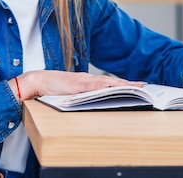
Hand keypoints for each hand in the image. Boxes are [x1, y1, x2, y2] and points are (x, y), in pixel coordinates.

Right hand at [8, 70, 141, 99]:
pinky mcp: (77, 86)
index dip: (124, 84)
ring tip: (135, 88)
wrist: (38, 81)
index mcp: (88, 81)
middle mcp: (88, 79)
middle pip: (113, 81)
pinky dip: (105, 88)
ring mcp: (83, 81)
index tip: (138, 85)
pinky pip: (94, 87)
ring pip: (107, 83)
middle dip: (129, 84)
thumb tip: (94, 102)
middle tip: (144, 86)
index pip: (110, 82)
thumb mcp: (72, 92)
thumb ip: (83, 96)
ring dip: (121, 85)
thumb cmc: (53, 88)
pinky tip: (115, 89)